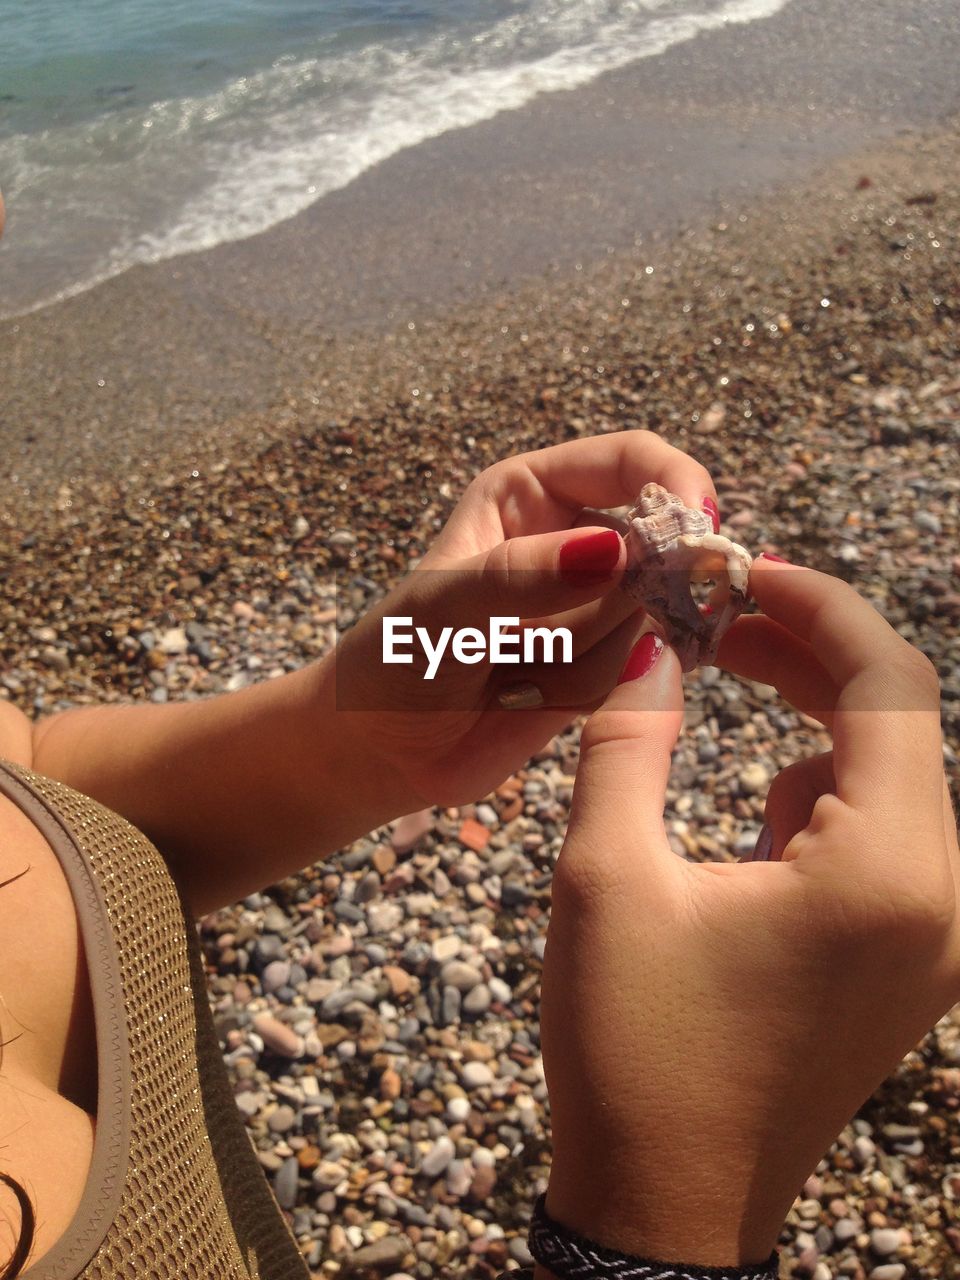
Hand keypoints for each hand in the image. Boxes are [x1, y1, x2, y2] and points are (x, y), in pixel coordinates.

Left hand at [333, 430, 716, 815]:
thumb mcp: (444, 607)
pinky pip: (645, 666)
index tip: (700, 523)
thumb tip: (617, 550)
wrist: (385, 746)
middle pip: (662, 541)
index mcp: (533, 493)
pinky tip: (542, 691)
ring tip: (518, 668)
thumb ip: (522, 575)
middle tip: (567, 630)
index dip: (675, 479)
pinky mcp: (610, 663)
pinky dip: (609, 684)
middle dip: (641, 585)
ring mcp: (598, 604)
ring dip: (597, 649)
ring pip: (655, 613)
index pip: (629, 460)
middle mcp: (575, 539)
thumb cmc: (397, 655)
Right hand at [538, 557, 958, 1267]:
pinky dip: (826, 791)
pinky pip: (889, 834)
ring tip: (728, 678)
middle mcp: (941, 898)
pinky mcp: (913, 960)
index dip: (814, 604)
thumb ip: (630, 736)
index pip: (888, 683)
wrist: (666, 1206)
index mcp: (883, 872)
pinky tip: (758, 816)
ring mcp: (937, 936)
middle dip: (810, 650)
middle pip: (901, 720)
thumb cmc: (631, 1048)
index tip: (739, 568)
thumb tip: (649, 642)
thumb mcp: (605, 875)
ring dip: (817, 715)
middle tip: (720, 612)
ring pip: (896, 773)